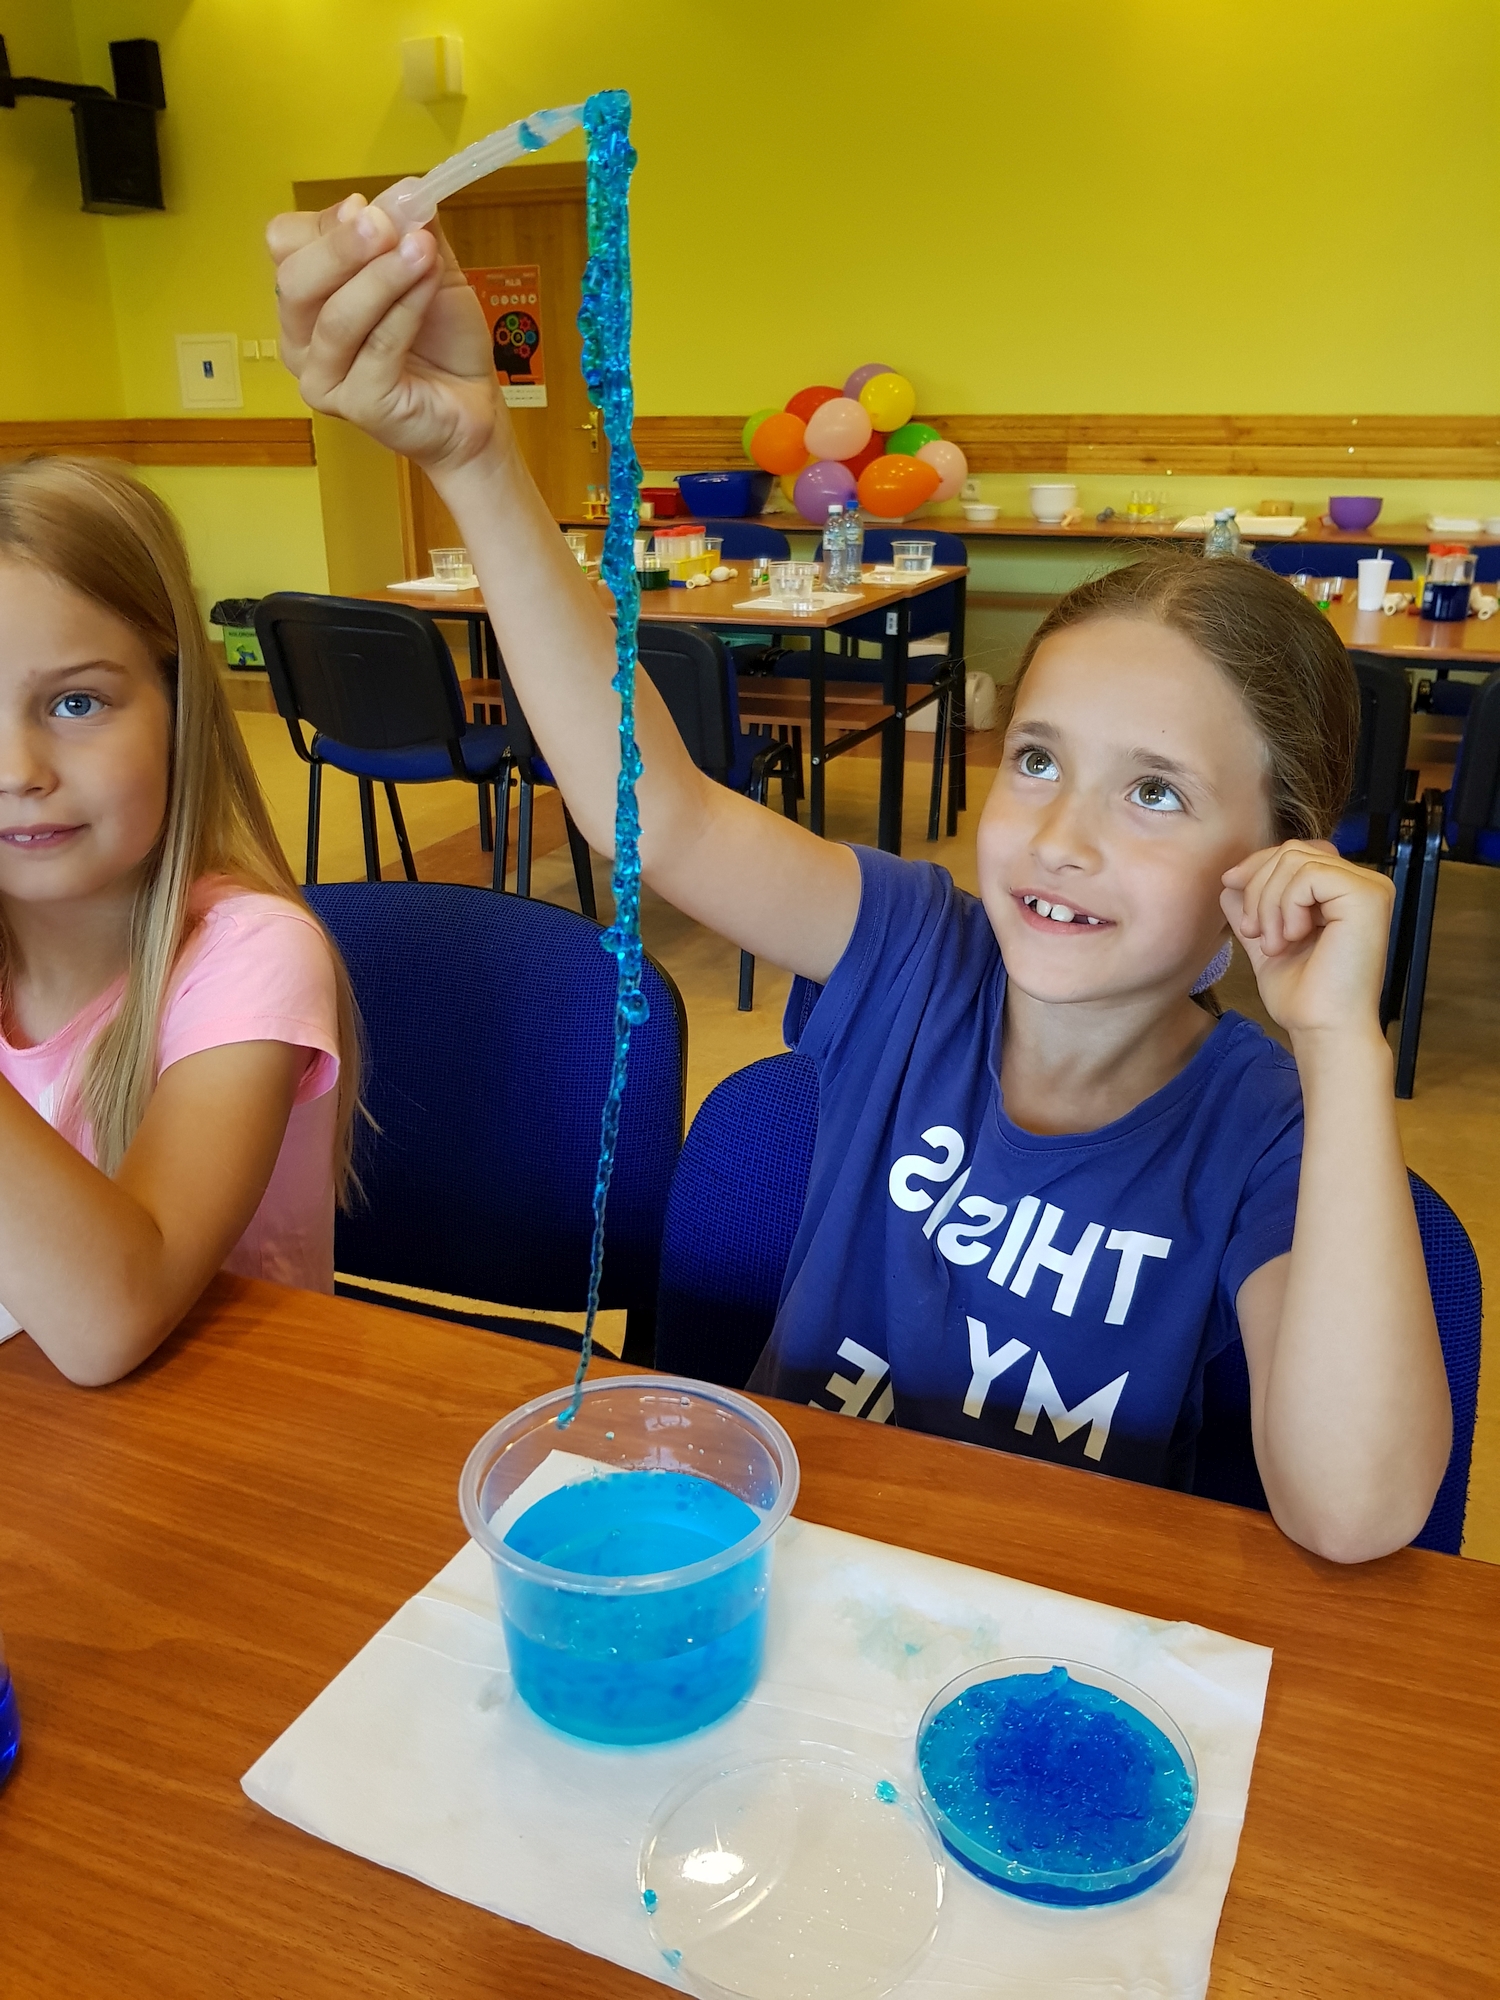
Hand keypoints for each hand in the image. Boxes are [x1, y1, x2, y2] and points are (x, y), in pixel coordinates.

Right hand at [267, 194, 505, 477]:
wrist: (475, 402)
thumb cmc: (442, 339)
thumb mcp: (426, 265)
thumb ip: (408, 228)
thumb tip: (400, 191)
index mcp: (305, 298)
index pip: (285, 245)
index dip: (327, 223)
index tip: (373, 209)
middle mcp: (301, 339)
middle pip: (295, 280)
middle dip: (343, 247)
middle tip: (386, 225)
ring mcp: (323, 379)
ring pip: (336, 317)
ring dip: (381, 277)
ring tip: (422, 251)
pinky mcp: (357, 406)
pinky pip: (377, 349)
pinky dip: (405, 310)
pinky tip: (429, 286)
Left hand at [1221, 840, 1392, 1042]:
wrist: (1321, 1028)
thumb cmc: (1302, 994)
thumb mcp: (1266, 938)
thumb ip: (1253, 906)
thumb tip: (1231, 878)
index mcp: (1343, 890)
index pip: (1294, 852)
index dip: (1257, 866)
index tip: (1230, 887)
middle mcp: (1363, 883)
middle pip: (1291, 851)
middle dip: (1258, 889)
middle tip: (1255, 933)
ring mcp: (1370, 887)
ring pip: (1295, 860)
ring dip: (1269, 904)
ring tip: (1275, 943)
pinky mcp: (1368, 895)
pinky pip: (1308, 875)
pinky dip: (1287, 905)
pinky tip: (1292, 937)